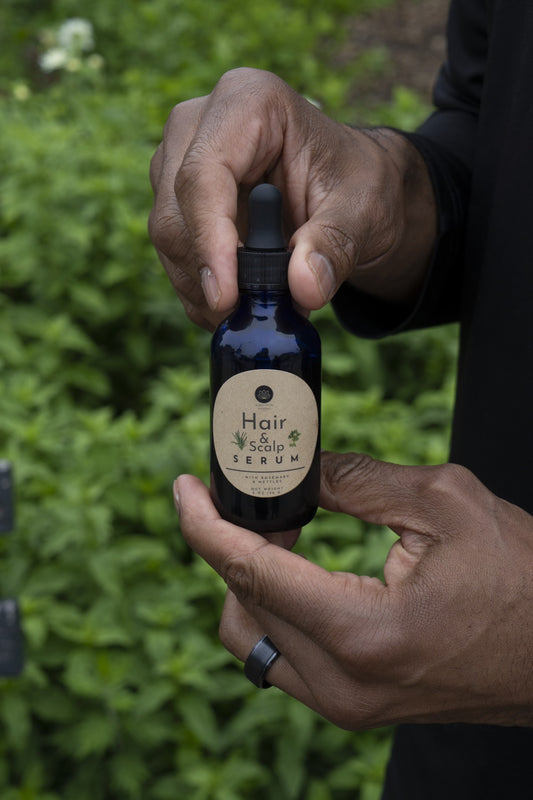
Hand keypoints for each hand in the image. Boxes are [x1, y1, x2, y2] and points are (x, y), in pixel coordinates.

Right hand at [149, 68, 435, 329]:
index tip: (226, 297)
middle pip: (175, 211)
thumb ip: (335, 246)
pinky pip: (173, 254)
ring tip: (256, 310)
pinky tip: (237, 305)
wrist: (346, 188)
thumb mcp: (363, 212)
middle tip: (250, 315)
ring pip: (168, 238)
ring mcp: (178, 160)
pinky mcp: (174, 198)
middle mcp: (199, 124)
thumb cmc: (357, 184)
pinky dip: (201, 291)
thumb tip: (304, 289)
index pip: (204, 174)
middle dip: (209, 273)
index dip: (209, 241)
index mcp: (248, 102)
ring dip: (204, 288)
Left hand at [174, 451, 532, 729]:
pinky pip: (282, 657)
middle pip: (241, 603)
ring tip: (282, 528)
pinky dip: (274, 608)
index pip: (250, 572)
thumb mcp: (443, 503)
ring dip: (248, 579)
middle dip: (232, 542)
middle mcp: (343, 683)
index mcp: (363, 632)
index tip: (186, 488)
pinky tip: (298, 568)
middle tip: (254, 494)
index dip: (204, 524)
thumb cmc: (524, 577)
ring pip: (251, 637)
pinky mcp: (354, 706)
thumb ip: (356, 479)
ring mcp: (347, 706)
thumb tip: (297, 467)